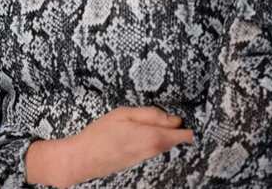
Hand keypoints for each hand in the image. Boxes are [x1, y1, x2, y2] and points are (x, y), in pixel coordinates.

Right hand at [25, 106, 193, 187]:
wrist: (86, 158)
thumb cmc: (100, 135)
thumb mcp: (124, 114)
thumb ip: (150, 114)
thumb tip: (171, 117)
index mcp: (154, 137)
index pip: (185, 134)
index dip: (184, 122)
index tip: (179, 114)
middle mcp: (155, 150)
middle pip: (175, 138)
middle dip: (171, 125)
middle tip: (156, 113)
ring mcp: (148, 156)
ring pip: (164, 141)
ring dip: (159, 131)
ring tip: (141, 120)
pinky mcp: (140, 159)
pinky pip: (153, 146)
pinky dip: (150, 137)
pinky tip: (134, 130)